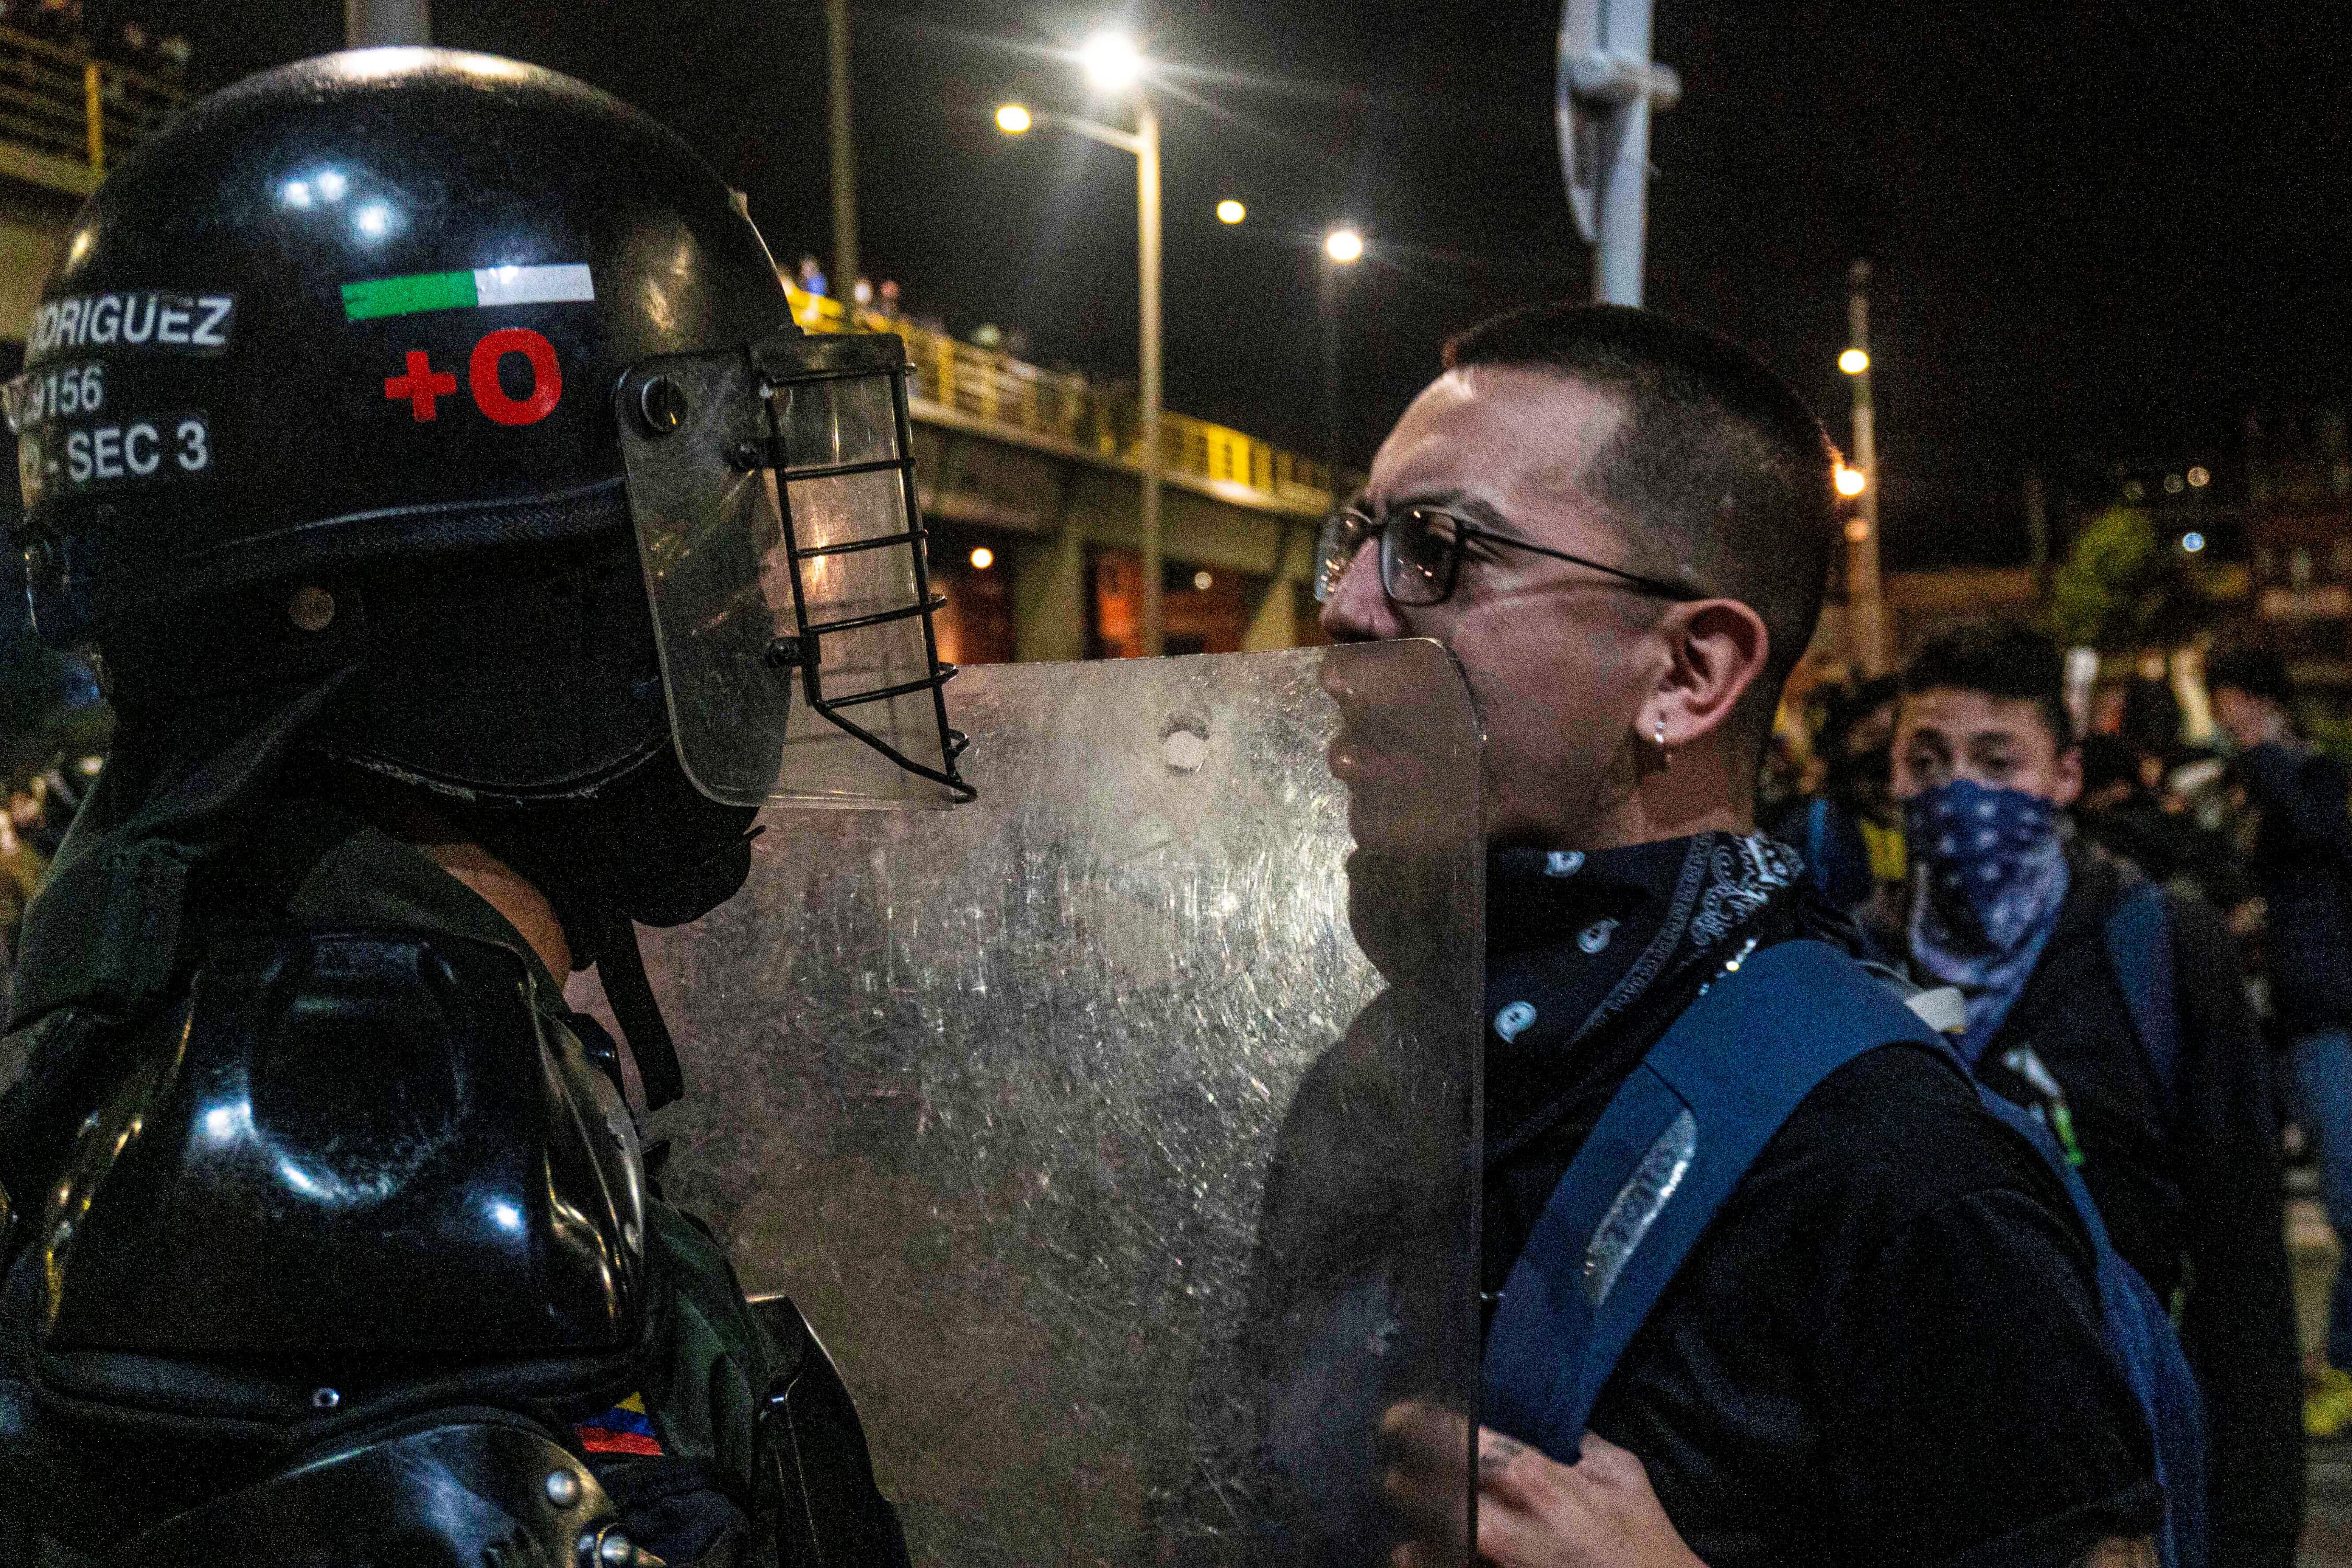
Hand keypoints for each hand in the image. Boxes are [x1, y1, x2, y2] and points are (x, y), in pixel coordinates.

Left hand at [1380, 1402, 1706, 1567]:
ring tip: (1401, 1506)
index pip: (1471, 1443)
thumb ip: (1588, 1447)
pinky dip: (1434, 1558)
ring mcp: (1511, 1561)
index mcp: (1542, 1481)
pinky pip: (1464, 1567)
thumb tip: (1567, 1434)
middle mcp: (1517, 1521)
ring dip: (1421, 1521)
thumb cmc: (1645, 1536)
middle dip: (1413, 1478)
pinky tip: (1411, 1552)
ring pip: (1447, 1535)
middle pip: (1445, 1491)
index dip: (1430, 1427)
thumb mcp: (1624, 1475)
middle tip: (1395, 1467)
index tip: (1402, 1417)